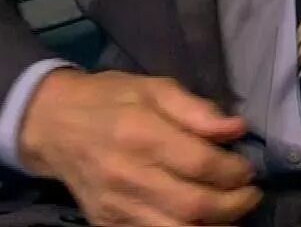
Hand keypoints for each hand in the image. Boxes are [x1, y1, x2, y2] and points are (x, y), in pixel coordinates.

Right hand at [17, 70, 261, 224]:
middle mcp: (127, 175)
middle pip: (193, 205)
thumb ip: (196, 109)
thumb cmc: (109, 99)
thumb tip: (237, 128)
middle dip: (233, 205)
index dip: (234, 171)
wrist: (51, 125)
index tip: (247, 169)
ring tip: (232, 215)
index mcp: (140, 134)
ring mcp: (115, 206)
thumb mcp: (153, 88)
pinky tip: (202, 223)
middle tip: (249, 195)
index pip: (200, 163)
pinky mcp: (106, 224)